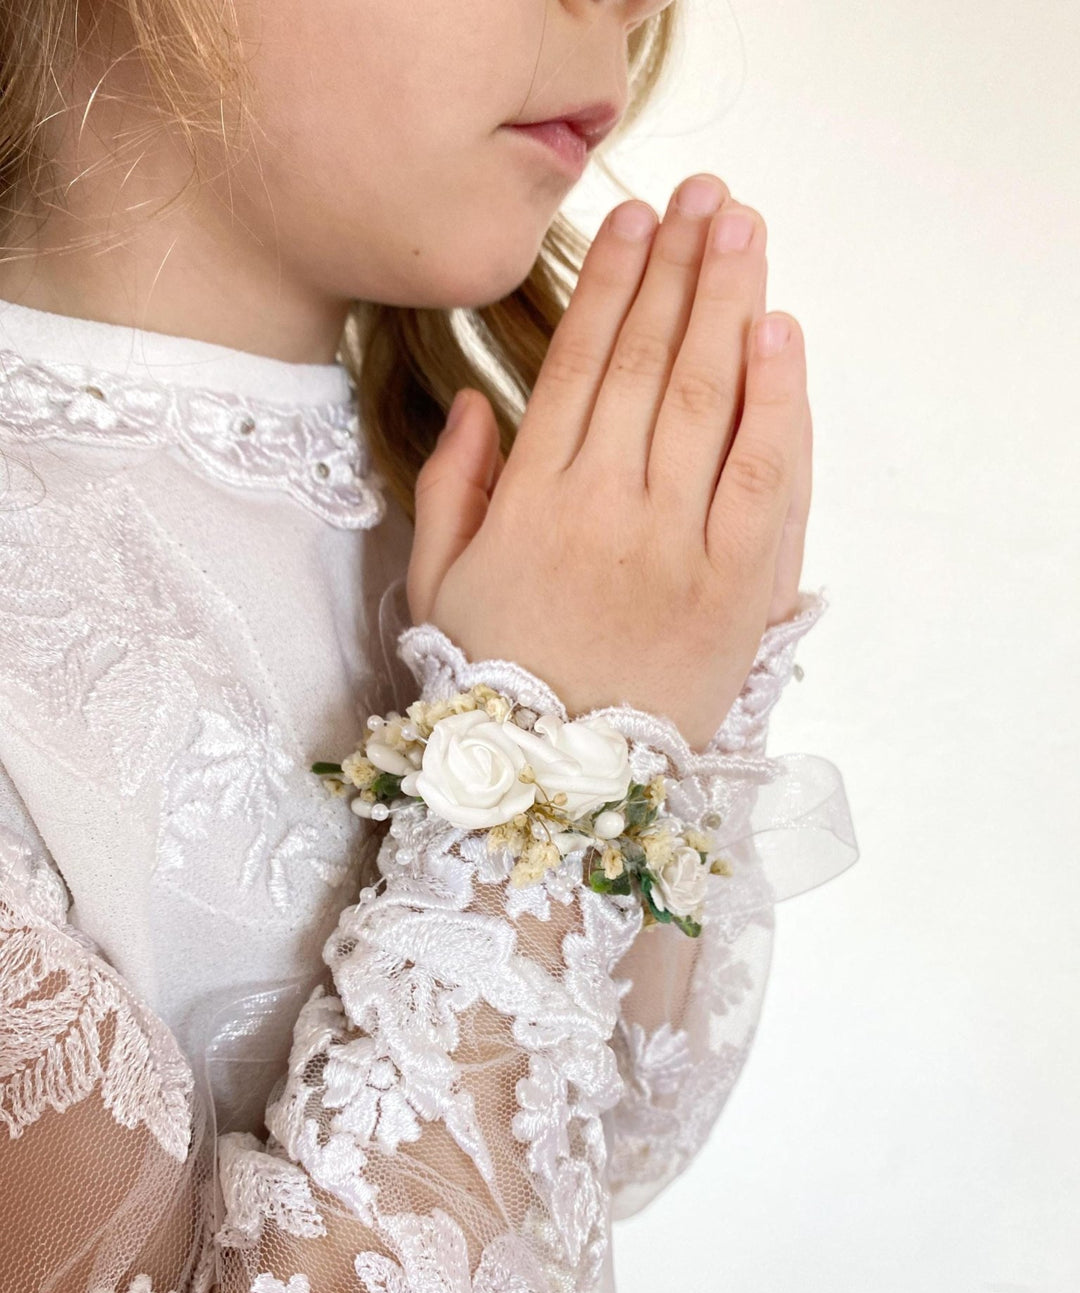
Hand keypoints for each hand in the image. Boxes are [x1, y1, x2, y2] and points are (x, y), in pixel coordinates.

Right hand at [406, 173, 811, 750]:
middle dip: (680, 269)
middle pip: (654, 361)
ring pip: (710, 399)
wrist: (563, 787)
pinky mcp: (738, 585)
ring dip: (731, 304)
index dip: (609, 284)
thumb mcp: (438, 587)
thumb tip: (474, 402)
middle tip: (704, 198)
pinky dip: (778, 402)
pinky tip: (780, 335)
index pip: (581, 366)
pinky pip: (766, 476)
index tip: (631, 221)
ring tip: (742, 231)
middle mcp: (608, 508)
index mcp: (533, 502)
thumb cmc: (497, 685)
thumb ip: (450, 488)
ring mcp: (679, 545)